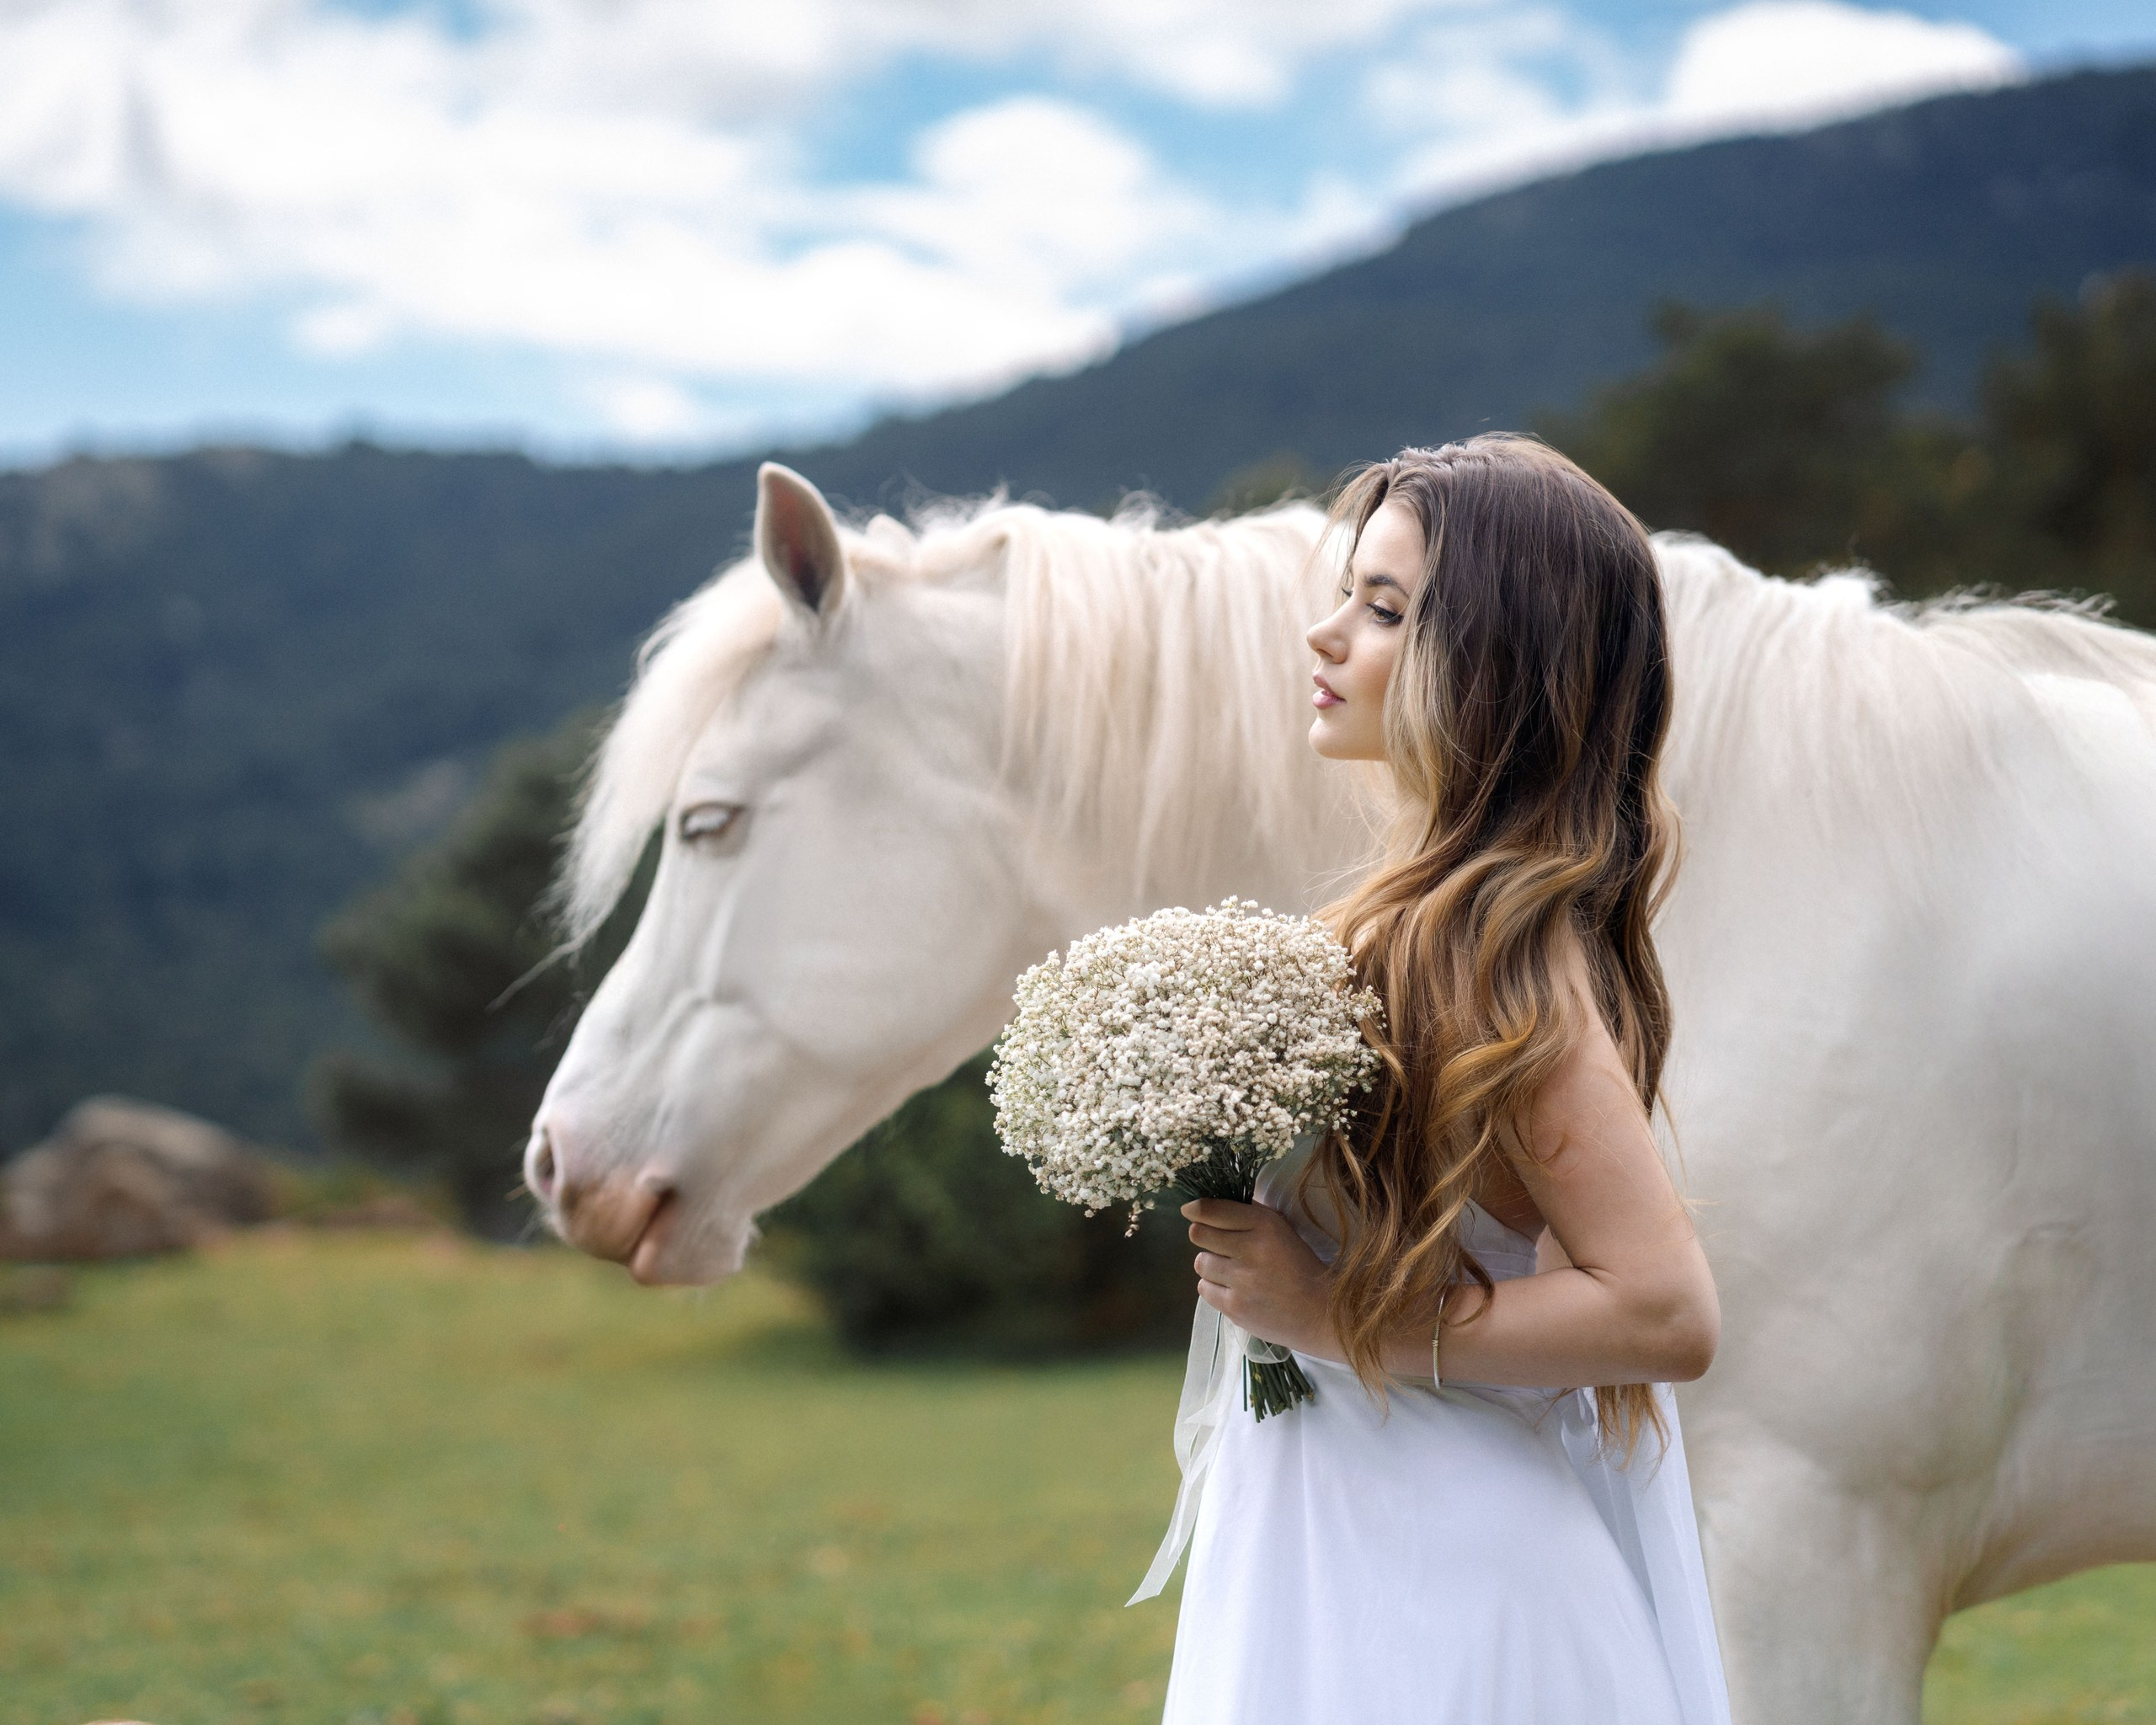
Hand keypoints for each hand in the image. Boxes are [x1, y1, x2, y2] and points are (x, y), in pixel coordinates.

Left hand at [1185, 1198, 1335, 1353]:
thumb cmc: (1300, 1267)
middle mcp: (1251, 1249)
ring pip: (1201, 1262)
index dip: (1196, 1209)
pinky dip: (1214, 1288)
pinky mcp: (1235, 1307)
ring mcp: (1241, 1280)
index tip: (1190, 1210)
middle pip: (1199, 1234)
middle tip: (1217, 1244)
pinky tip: (1233, 1289)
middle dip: (1203, 1235)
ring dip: (1211, 1265)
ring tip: (1232, 1271)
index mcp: (1266, 1225)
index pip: (1213, 1210)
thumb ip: (1252, 1215)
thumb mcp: (1283, 1231)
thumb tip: (1213, 1204)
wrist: (1319, 1313)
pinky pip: (1204, 1289)